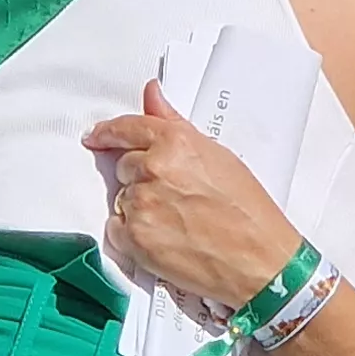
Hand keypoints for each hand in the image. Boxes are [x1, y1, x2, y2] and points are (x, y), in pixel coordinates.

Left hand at [84, 83, 308, 311]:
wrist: (258, 261)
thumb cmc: (247, 211)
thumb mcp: (218, 156)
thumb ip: (175, 124)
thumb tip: (152, 94)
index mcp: (175, 142)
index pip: (127, 128)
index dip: (108, 132)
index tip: (96, 136)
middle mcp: (154, 168)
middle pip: (124, 166)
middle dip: (142, 178)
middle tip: (176, 197)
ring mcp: (141, 203)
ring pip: (122, 198)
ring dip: (141, 208)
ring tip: (177, 221)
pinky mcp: (134, 237)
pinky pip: (116, 229)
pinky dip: (133, 235)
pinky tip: (165, 238)